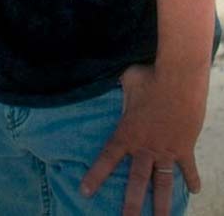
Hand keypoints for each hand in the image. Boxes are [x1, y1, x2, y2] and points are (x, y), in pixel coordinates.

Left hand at [80, 63, 206, 214]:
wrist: (179, 80)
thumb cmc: (149, 77)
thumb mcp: (126, 82)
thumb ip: (121, 89)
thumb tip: (117, 81)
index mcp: (127, 132)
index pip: (107, 158)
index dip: (95, 176)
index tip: (85, 192)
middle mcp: (145, 147)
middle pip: (136, 182)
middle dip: (131, 205)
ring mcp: (167, 150)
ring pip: (163, 185)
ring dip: (161, 206)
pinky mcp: (185, 148)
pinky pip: (188, 169)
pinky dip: (193, 179)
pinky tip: (195, 192)